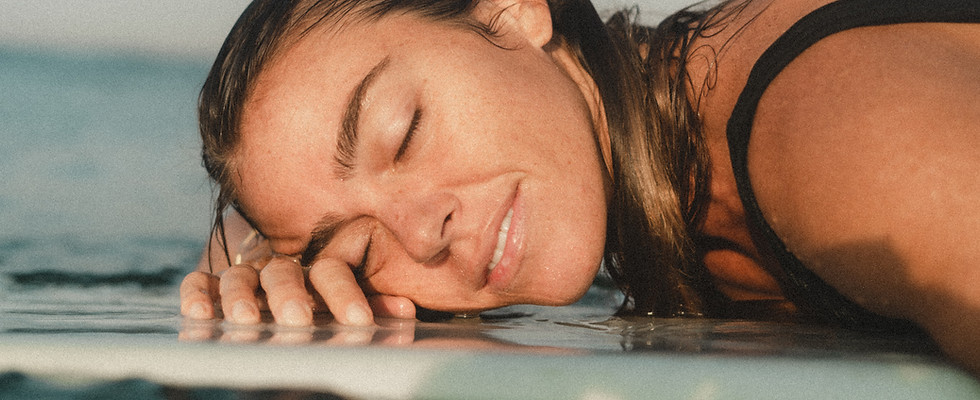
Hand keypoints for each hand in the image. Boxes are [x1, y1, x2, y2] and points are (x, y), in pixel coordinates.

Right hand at [179, 256, 415, 326]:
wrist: (270, 253)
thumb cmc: (321, 293)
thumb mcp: (346, 301)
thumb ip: (372, 304)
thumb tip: (406, 314)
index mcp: (318, 269)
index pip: (332, 273)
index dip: (346, 296)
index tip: (359, 324)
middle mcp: (282, 268)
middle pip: (284, 274)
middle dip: (290, 297)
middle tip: (298, 321)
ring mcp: (245, 271)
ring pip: (241, 277)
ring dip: (241, 297)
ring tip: (245, 320)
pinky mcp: (210, 277)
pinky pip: (200, 280)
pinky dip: (197, 293)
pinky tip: (198, 313)